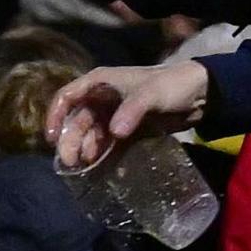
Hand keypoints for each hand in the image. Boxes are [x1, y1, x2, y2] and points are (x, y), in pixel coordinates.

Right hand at [46, 61, 209, 169]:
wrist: (200, 95)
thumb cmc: (172, 85)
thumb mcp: (151, 94)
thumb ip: (131, 112)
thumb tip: (114, 133)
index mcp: (100, 83)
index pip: (67, 97)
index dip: (55, 116)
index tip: (51, 137)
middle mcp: (102, 99)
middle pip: (77, 121)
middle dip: (71, 141)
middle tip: (72, 163)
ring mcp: (114, 115)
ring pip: (91, 134)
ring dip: (86, 149)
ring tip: (88, 166)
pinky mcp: (126, 129)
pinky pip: (108, 143)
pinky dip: (103, 155)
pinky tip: (101, 167)